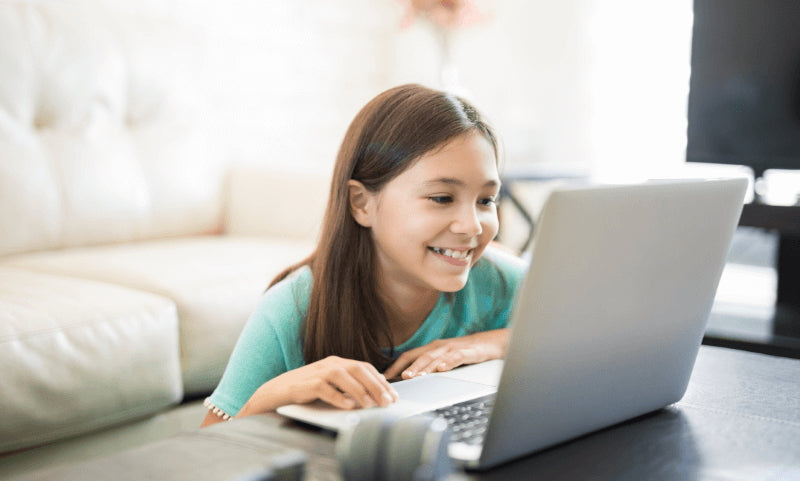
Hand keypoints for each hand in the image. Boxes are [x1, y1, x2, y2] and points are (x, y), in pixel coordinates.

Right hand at [238, 356, 398, 415]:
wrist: (275, 393)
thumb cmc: (306, 391)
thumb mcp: (331, 386)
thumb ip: (349, 387)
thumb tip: (375, 393)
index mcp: (337, 363)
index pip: (365, 368)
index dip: (381, 380)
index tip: (393, 395)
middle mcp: (329, 364)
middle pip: (358, 369)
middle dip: (375, 386)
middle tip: (387, 402)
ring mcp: (317, 372)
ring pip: (343, 376)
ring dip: (359, 390)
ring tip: (370, 405)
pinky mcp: (305, 384)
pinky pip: (324, 388)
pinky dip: (338, 397)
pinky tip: (348, 406)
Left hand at [383, 328, 508, 379]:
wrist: (490, 343)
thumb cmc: (464, 352)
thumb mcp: (444, 358)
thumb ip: (428, 366)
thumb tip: (408, 380)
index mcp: (431, 348)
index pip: (409, 355)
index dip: (396, 365)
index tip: (385, 377)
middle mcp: (440, 347)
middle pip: (421, 356)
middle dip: (410, 368)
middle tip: (400, 378)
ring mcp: (454, 348)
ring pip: (437, 357)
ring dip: (426, 367)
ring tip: (417, 377)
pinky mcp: (469, 352)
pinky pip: (457, 357)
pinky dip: (449, 362)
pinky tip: (443, 369)